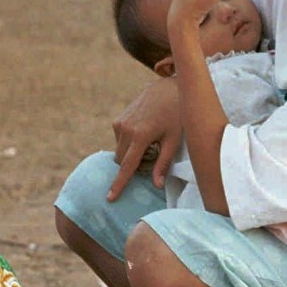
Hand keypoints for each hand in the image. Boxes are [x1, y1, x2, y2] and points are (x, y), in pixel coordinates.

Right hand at [109, 76, 181, 199]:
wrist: (169, 88)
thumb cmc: (177, 113)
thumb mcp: (174, 139)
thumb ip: (164, 163)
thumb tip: (157, 185)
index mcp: (141, 136)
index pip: (127, 166)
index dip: (119, 184)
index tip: (110, 198)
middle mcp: (126, 129)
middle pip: (121, 160)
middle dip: (132, 165)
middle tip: (152, 158)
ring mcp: (120, 122)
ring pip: (120, 150)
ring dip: (130, 154)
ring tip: (151, 143)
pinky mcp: (119, 119)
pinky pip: (119, 140)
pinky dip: (129, 143)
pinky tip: (145, 133)